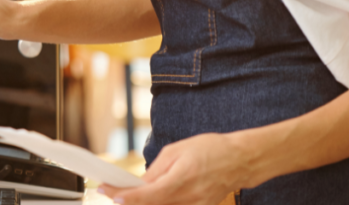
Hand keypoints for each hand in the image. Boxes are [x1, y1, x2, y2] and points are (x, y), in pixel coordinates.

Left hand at [99, 133, 247, 204]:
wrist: (240, 160)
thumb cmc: (209, 149)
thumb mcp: (176, 151)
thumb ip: (156, 170)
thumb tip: (138, 185)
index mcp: (182, 178)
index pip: (148, 195)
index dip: (126, 197)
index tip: (108, 193)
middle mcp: (190, 197)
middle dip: (130, 202)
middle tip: (114, 193)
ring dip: (145, 204)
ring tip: (131, 195)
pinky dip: (161, 204)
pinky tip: (153, 198)